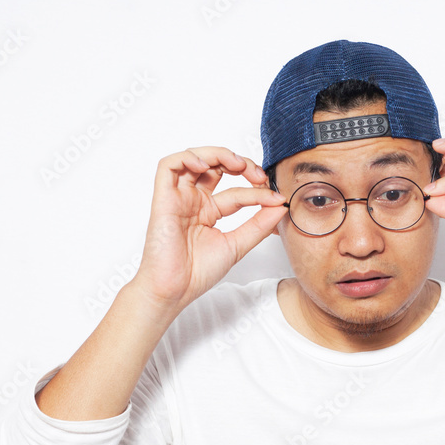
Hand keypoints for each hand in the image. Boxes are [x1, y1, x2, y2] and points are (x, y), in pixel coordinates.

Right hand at [130, 147, 286, 315]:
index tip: (276, 198)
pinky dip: (188, 157)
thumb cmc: (197, 273)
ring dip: (218, 154)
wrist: (175, 290)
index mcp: (209, 211)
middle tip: (258, 175)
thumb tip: (281, 206)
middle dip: (240, 163)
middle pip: (215, 167)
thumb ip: (258, 225)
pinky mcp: (163, 197)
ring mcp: (178, 197)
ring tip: (237, 165)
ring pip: (194, 159)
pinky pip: (169, 166)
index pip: (237, 191)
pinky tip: (207, 165)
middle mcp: (193, 201)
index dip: (258, 191)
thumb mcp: (238, 245)